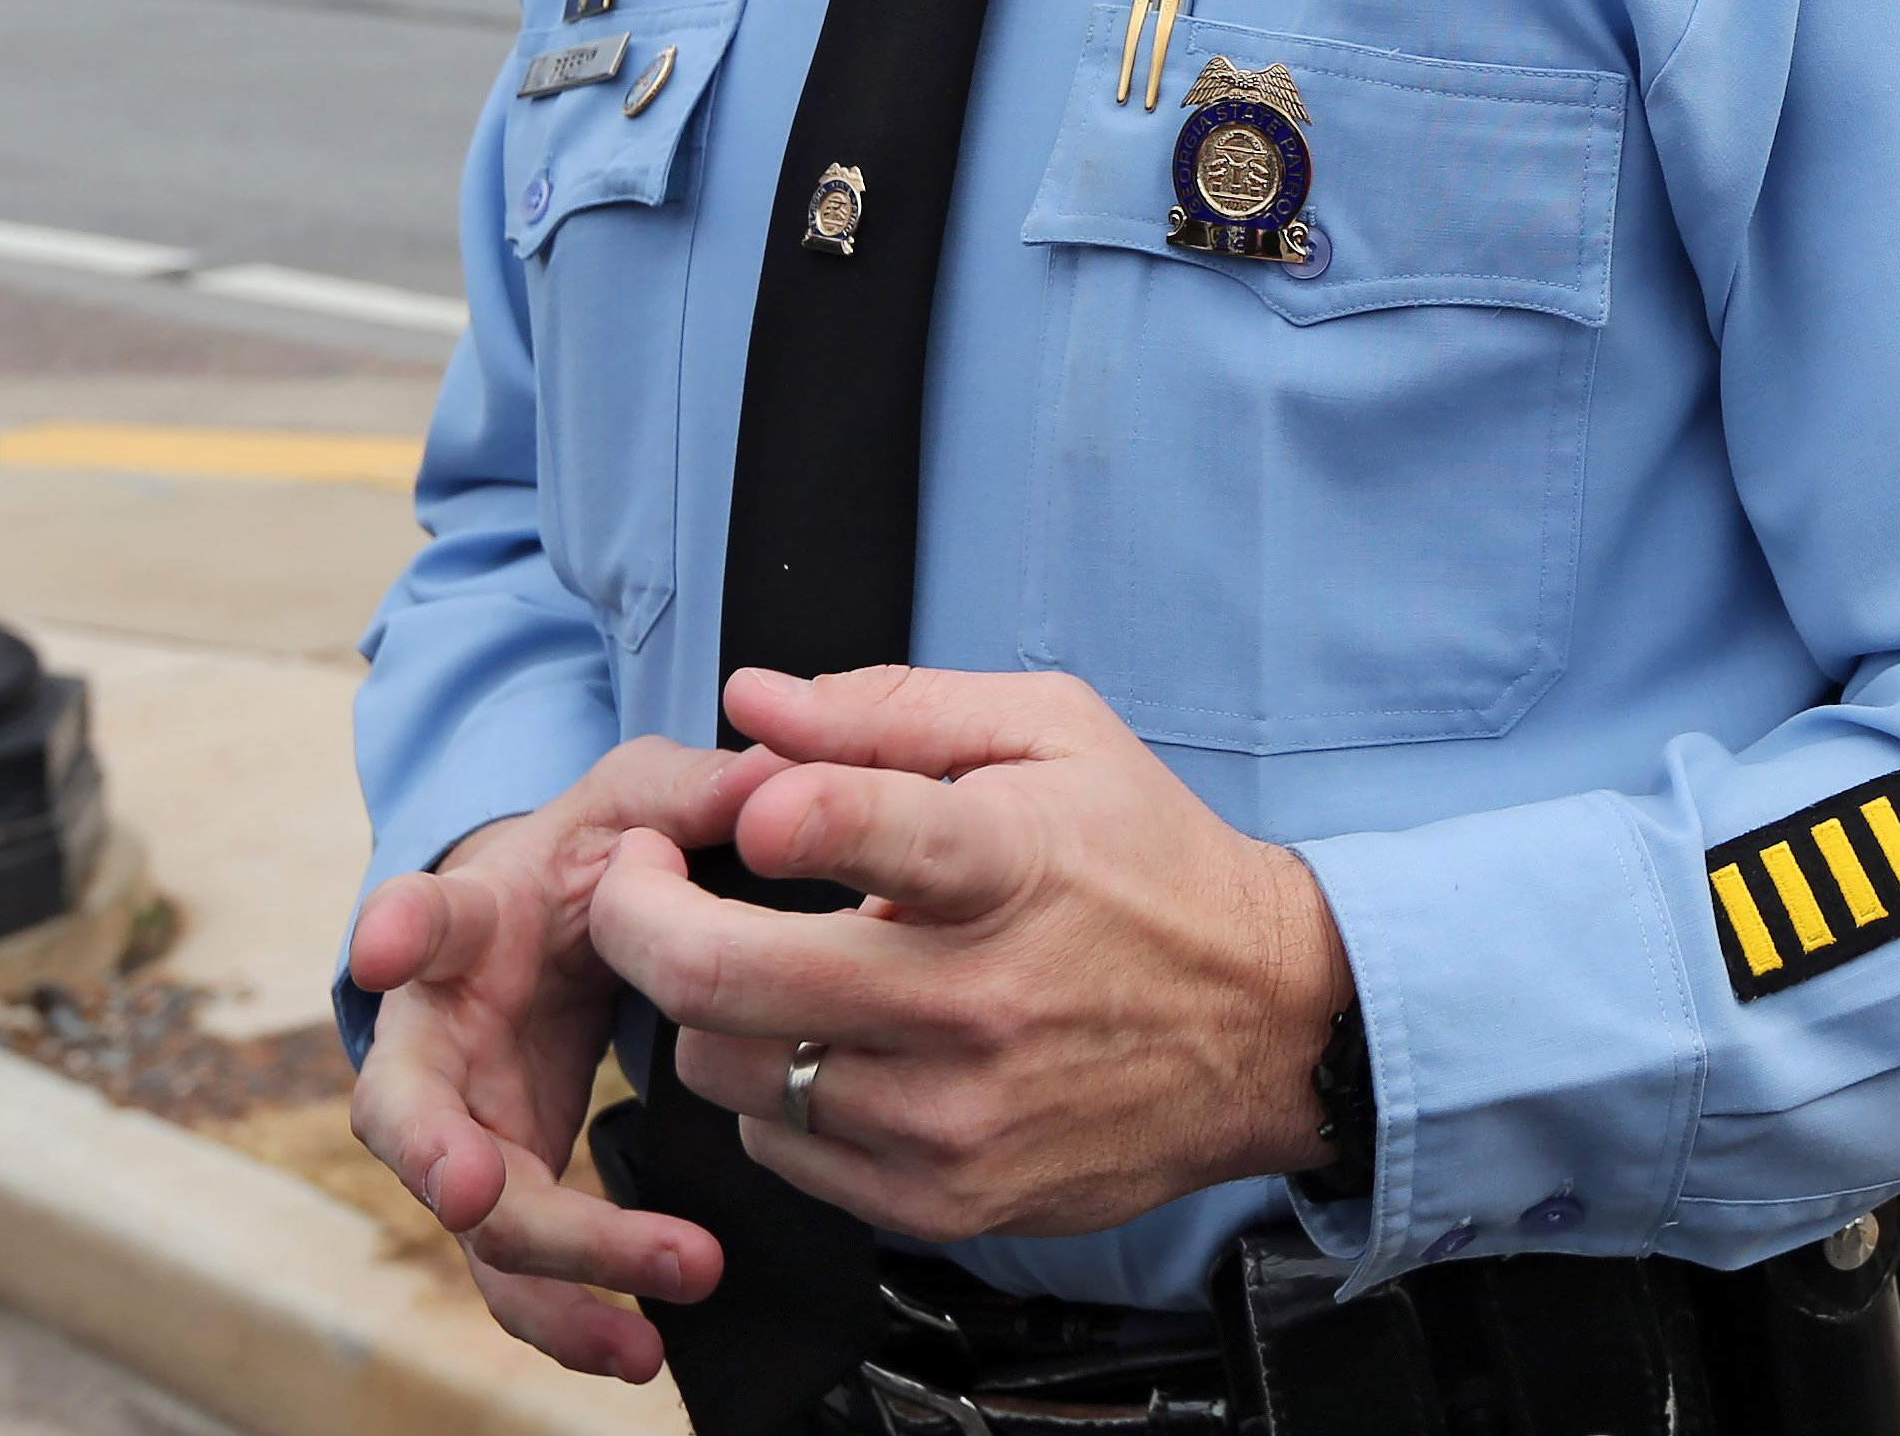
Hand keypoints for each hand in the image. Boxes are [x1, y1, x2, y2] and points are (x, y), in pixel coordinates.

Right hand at [345, 737, 784, 1380]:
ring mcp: (463, 1125)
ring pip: (476, 1222)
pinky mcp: (506, 1187)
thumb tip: (773, 778)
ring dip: (553, 1271)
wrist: (554, 913)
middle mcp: (437, 1037)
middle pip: (411, 1113)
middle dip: (439, 1159)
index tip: (384, 942)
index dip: (398, 928)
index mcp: (465, 924)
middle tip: (478, 1195)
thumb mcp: (637, 798)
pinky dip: (577, 1317)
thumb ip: (692, 789)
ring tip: (643, 1319)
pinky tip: (642, 1349)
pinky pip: (525, 1273)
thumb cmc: (587, 851)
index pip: (419, 917)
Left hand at [585, 666, 1350, 1242]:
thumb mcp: (1055, 736)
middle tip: (638, 878)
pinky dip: (775, 1088)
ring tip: (766, 963)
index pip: (865, 829)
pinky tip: (834, 1041)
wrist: (1263, 1024)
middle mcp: (975, 998)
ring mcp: (953, 1114)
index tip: (732, 804)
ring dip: (713, 1008)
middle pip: (724, 975)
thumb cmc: (1146, 864)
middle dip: (636, 913)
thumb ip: (894, 710)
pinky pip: (777, 1149)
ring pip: (726, 1068)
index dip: (772, 809)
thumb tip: (752, 701)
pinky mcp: (943, 1199)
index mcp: (1010, 863)